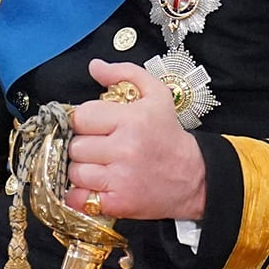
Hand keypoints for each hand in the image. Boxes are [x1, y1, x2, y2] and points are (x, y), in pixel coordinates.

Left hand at [62, 59, 205, 219]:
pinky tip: (95, 186)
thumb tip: (95, 67)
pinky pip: (79, 198)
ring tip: (99, 166)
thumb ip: (125, 74)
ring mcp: (121, 178)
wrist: (193, 177)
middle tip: (100, 147)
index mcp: (132, 119)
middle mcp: (125, 148)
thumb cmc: (168, 135)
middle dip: (83, 146)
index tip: (94, 126)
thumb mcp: (156, 95)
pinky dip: (80, 194)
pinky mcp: (118, 202)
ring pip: (75, 172)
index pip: (81, 117)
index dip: (84, 121)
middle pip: (76, 146)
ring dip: (82, 170)